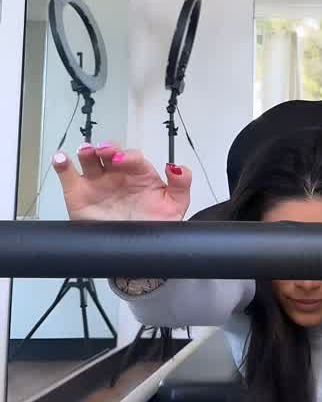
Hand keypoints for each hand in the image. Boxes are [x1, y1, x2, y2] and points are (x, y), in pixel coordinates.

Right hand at [53, 142, 191, 220]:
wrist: (136, 253)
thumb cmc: (155, 225)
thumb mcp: (175, 206)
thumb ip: (181, 185)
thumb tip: (176, 167)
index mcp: (140, 175)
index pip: (133, 158)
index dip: (128, 156)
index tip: (123, 160)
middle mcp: (118, 175)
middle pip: (109, 153)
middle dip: (107, 148)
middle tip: (104, 151)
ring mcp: (98, 183)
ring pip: (90, 160)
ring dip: (87, 151)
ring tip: (86, 152)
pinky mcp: (79, 194)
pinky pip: (68, 175)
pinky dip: (62, 165)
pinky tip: (61, 159)